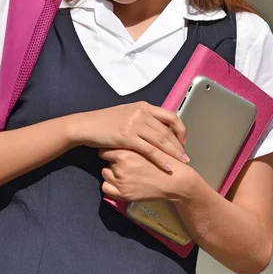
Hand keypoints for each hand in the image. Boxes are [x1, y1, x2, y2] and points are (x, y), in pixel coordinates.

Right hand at [70, 101, 188, 170]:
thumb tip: (155, 127)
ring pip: (162, 140)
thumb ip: (141, 118)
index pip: (170, 116)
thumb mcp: (126, 114)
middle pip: (168, 129)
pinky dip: (161, 159)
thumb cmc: (104, 122)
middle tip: (186, 156)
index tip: (183, 140)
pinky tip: (168, 167)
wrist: (86, 125)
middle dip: (179, 144)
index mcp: (143, 106)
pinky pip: (150, 150)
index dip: (180, 129)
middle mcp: (142, 113)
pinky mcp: (128, 137)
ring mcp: (135, 124)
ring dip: (174, 152)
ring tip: (183, 162)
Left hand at [99, 148, 197, 201]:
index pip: (105, 149)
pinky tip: (120, 183)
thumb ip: (133, 141)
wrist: (175, 180)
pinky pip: (106, 188)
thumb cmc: (164, 161)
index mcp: (126, 152)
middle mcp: (121, 166)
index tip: (116, 150)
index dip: (111, 149)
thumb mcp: (149, 145)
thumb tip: (119, 138)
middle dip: (112, 160)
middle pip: (104, 160)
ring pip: (104, 173)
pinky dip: (110, 186)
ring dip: (111, 172)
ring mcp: (121, 181)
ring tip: (124, 172)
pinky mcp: (123, 194)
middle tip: (123, 162)